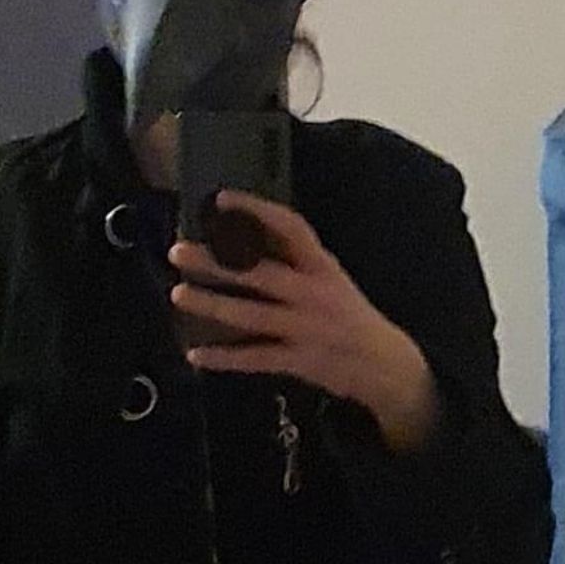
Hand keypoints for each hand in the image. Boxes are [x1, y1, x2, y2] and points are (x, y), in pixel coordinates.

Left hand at [169, 189, 440, 453]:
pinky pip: (254, 358)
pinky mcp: (299, 361)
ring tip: (178, 294)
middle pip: (258, 272)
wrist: (386, 365)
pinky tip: (196, 354)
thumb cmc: (349, 317)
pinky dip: (223, 358)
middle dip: (216, 260)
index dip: (255, 210)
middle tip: (178, 251)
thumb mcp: (331, 280)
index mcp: (322, 266)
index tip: (221, 199)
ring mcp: (305, 329)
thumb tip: (244, 240)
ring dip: (210, 305)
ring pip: (249, 315)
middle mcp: (313, 293)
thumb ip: (294, 262)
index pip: (289, 227)